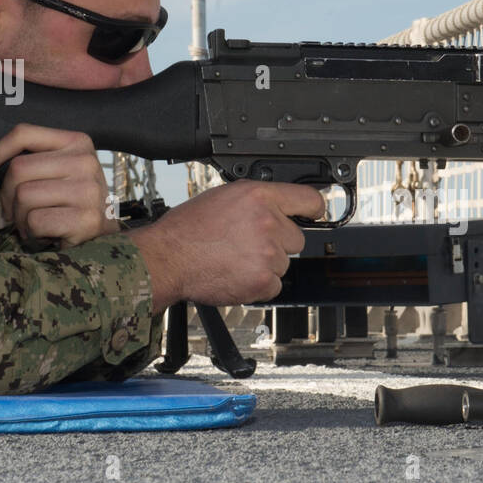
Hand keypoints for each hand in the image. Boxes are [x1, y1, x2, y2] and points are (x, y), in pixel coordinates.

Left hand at [0, 123, 117, 246]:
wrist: (107, 236)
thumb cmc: (72, 202)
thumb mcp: (59, 169)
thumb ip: (30, 158)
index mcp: (78, 142)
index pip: (24, 134)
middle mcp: (86, 162)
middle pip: (18, 170)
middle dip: (9, 196)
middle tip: (20, 211)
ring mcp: (89, 191)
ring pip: (24, 197)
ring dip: (20, 218)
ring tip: (36, 224)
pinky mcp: (87, 220)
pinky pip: (36, 221)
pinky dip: (32, 233)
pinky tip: (46, 235)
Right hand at [126, 180, 326, 310]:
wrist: (167, 258)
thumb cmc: (187, 230)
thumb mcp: (224, 198)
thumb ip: (256, 202)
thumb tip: (278, 208)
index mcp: (258, 196)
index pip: (308, 199)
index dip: (314, 209)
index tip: (315, 214)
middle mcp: (267, 221)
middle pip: (297, 239)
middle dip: (278, 244)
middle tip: (247, 245)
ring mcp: (267, 251)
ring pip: (284, 264)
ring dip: (265, 266)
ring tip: (235, 259)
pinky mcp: (263, 278)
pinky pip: (274, 285)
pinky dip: (258, 285)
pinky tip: (236, 274)